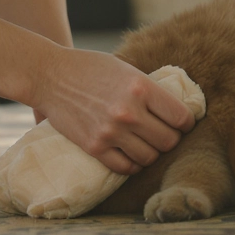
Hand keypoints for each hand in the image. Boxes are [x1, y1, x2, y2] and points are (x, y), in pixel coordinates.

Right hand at [30, 49, 196, 174]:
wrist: (48, 75)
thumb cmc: (89, 67)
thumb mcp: (125, 69)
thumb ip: (148, 89)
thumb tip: (175, 108)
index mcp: (140, 87)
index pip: (181, 117)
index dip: (186, 123)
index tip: (182, 124)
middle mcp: (129, 111)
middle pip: (168, 141)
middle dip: (170, 140)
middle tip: (164, 135)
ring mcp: (111, 131)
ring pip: (149, 157)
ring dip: (151, 153)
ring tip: (146, 145)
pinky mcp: (94, 146)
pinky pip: (125, 167)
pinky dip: (133, 165)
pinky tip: (131, 155)